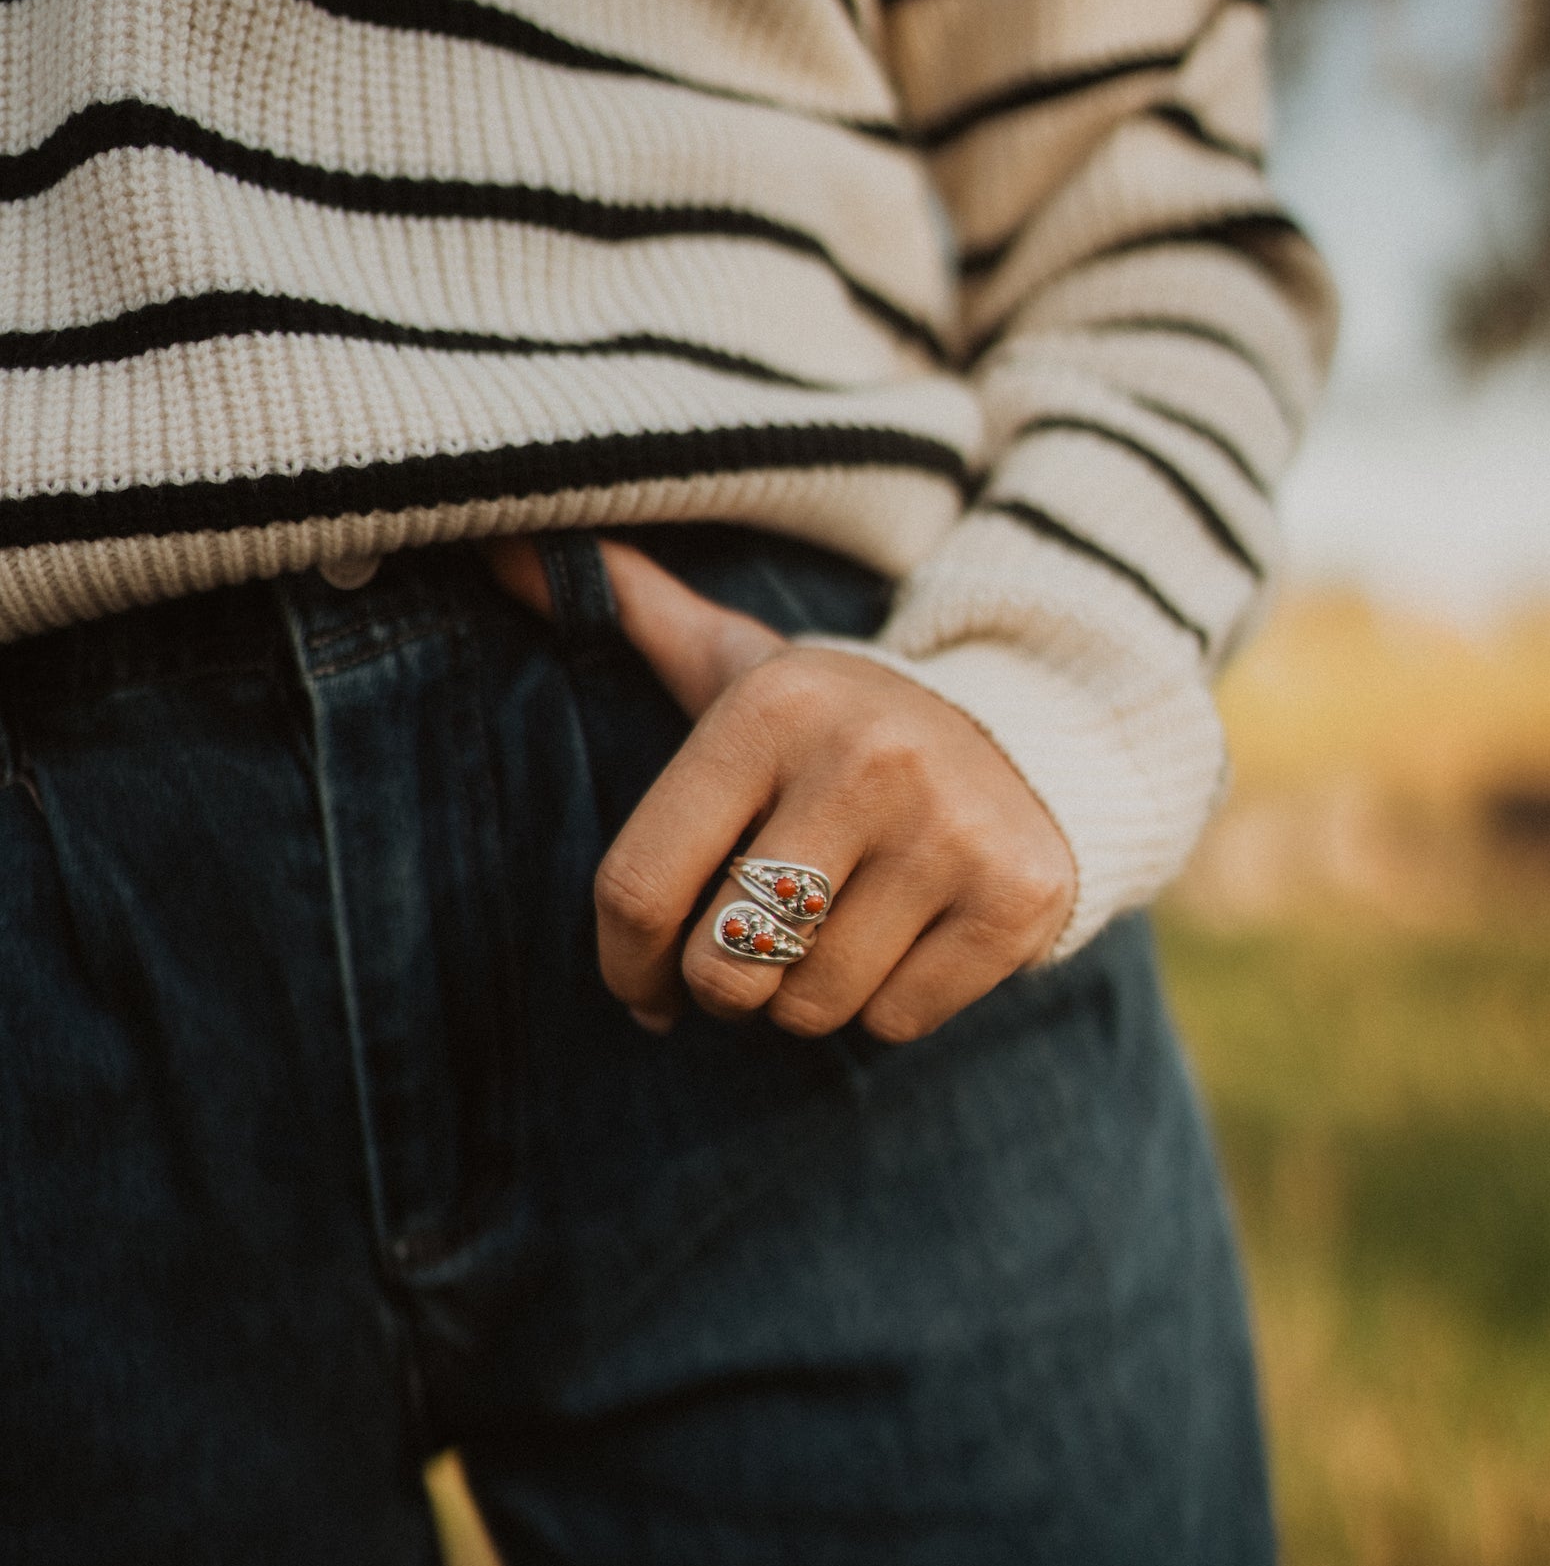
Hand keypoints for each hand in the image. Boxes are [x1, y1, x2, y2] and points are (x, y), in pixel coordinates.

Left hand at [487, 535, 1076, 1041]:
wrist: (1036, 736)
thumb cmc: (841, 726)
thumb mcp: (740, 664)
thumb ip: (633, 612)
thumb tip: (497, 544)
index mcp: (772, 709)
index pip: (639, 886)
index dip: (624, 966)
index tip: (641, 987)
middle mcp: (866, 762)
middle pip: (725, 965)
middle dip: (724, 986)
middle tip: (754, 955)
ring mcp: (950, 833)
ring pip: (811, 1006)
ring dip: (805, 1001)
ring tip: (832, 940)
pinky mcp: (1017, 900)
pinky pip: (895, 1021)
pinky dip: (885, 1008)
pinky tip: (904, 945)